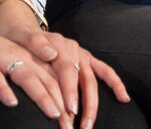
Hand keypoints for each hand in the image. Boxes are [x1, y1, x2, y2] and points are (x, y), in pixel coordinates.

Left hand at [0, 0, 129, 128]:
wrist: (28, 34)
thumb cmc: (23, 39)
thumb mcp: (24, 37)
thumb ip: (37, 43)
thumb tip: (52, 54)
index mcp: (60, 46)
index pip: (67, 71)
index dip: (69, 91)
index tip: (70, 109)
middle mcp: (76, 51)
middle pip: (84, 79)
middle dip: (85, 104)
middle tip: (82, 125)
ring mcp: (83, 56)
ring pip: (93, 81)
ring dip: (94, 103)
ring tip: (90, 124)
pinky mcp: (88, 60)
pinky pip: (105, 72)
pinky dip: (115, 84)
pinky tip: (123, 98)